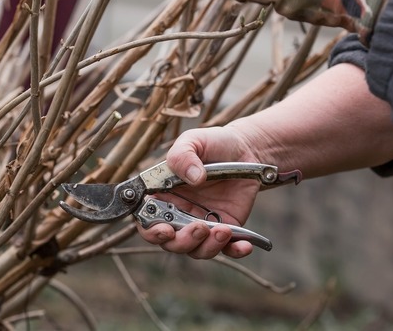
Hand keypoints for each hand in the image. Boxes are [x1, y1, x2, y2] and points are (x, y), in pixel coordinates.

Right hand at [137, 126, 263, 258]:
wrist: (245, 149)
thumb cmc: (212, 144)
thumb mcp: (193, 141)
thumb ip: (183, 155)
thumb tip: (193, 178)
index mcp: (163, 195)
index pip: (147, 220)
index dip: (151, 230)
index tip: (165, 229)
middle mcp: (179, 213)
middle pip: (171, 242)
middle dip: (182, 242)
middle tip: (199, 227)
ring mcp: (202, 223)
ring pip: (196, 249)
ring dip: (207, 246)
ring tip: (223, 230)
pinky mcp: (226, 228)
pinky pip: (227, 249)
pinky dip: (234, 252)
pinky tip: (243, 245)